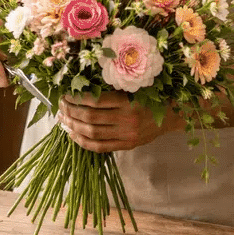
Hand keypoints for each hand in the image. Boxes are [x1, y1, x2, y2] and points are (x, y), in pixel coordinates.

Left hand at [57, 91, 183, 151]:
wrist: (173, 115)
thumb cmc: (152, 96)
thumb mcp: (135, 88)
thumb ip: (113, 90)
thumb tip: (83, 88)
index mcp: (128, 101)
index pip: (95, 100)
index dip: (77, 98)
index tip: (66, 93)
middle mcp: (126, 119)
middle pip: (90, 117)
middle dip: (70, 111)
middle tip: (60, 105)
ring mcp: (126, 135)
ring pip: (91, 133)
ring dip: (73, 126)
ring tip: (63, 119)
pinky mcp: (127, 145)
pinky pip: (99, 146)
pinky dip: (82, 142)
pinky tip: (73, 135)